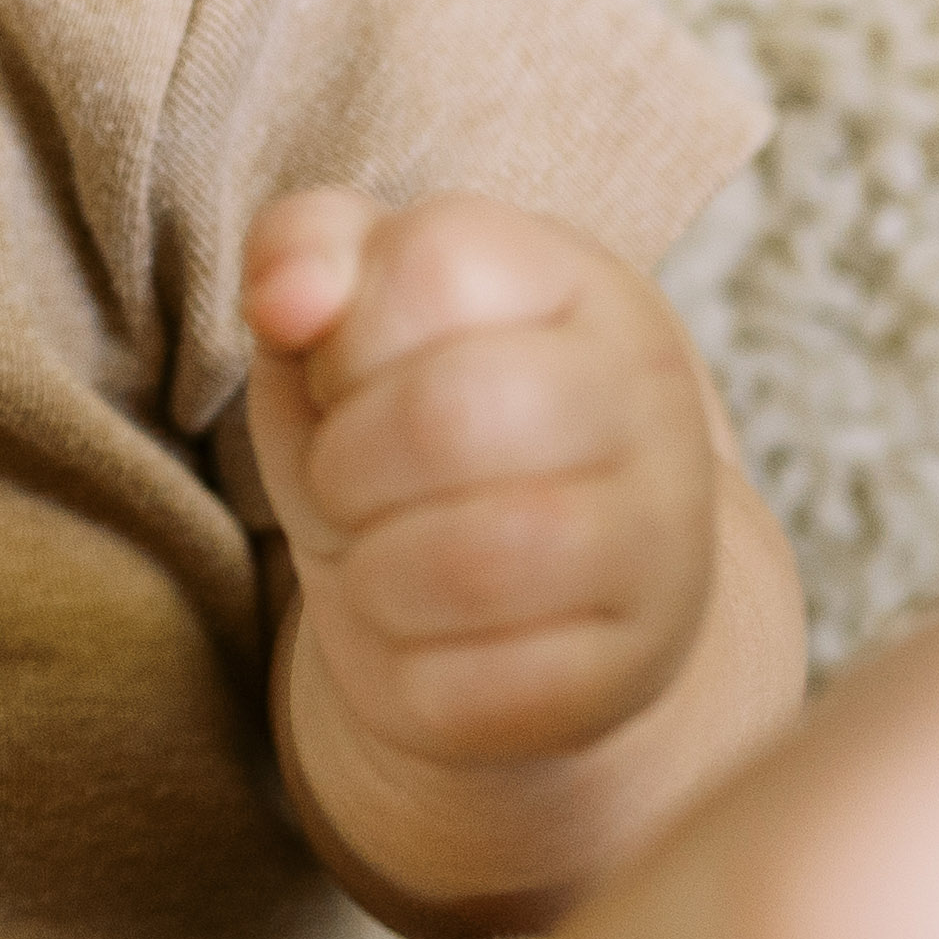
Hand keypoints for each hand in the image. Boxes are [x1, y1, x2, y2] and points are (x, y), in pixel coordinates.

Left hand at [242, 190, 729, 818]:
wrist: (538, 595)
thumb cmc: (415, 427)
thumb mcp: (355, 319)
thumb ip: (305, 248)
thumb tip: (283, 300)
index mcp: (581, 285)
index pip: (434, 264)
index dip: (346, 332)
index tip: (351, 375)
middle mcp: (646, 404)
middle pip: (446, 414)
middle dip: (346, 461)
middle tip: (350, 481)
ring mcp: (655, 548)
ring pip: (465, 563)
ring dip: (370, 570)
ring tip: (383, 555)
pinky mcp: (617, 679)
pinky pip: (462, 690)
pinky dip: (400, 669)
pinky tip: (424, 637)